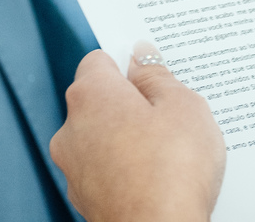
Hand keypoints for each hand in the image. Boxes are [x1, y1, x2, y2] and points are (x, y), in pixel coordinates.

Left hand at [50, 43, 225, 221]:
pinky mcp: (84, 197)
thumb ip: (158, 76)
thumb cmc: (173, 170)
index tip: (154, 70)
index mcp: (91, 95)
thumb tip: (142, 56)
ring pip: (101, 136)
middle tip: (170, 111)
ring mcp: (74, 167)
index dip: (129, 61)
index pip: (100, 60)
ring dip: (128, 135)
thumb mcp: (183, 106)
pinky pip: (104, 167)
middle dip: (131, 101)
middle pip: (100, 99)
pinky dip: (124, 166)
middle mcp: (71, 128)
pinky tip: (156, 174)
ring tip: (169, 148)